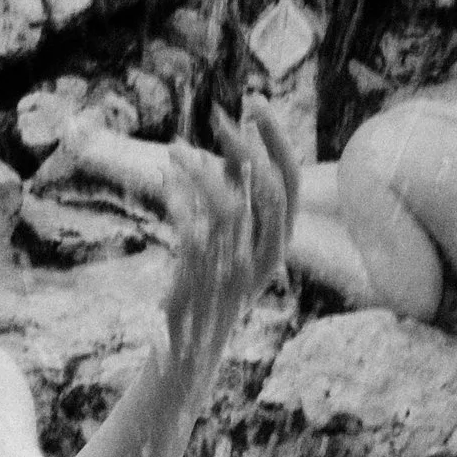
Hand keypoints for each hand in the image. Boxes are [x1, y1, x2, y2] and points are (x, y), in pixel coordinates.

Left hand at [160, 101, 301, 390]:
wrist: (186, 356)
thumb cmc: (208, 293)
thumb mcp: (229, 240)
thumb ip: (237, 197)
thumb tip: (236, 146)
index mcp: (276, 246)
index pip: (291, 184)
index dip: (277, 139)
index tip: (254, 101)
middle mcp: (262, 261)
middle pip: (269, 192)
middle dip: (247, 146)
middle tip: (220, 113)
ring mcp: (232, 275)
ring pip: (228, 209)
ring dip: (201, 171)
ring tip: (174, 149)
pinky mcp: (199, 288)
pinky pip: (192, 232)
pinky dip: (178, 200)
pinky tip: (164, 179)